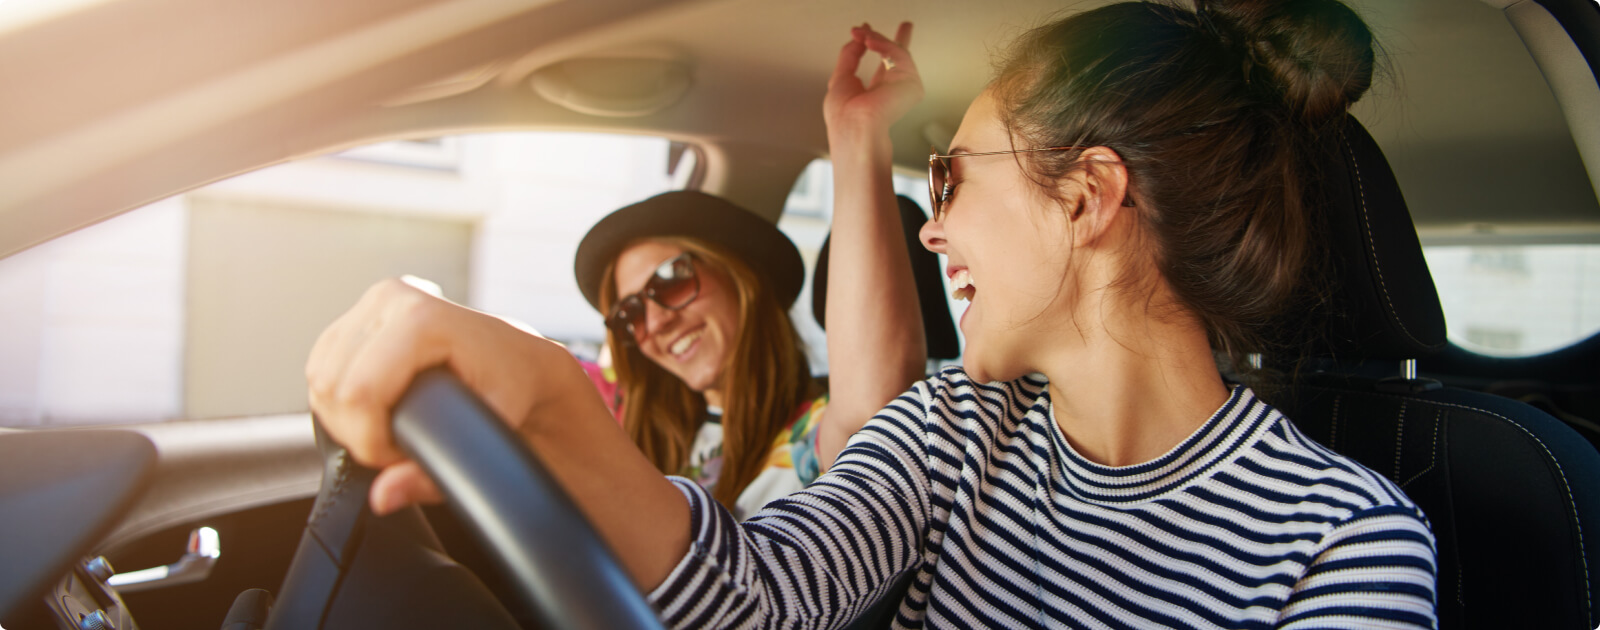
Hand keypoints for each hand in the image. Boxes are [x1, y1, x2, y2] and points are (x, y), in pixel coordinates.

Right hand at [305, 277, 560, 513]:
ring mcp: (372, 302)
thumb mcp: (489, 431)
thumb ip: (434, 473)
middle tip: (403, 446)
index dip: (371, 439)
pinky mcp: (358, 316)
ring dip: (346, 418)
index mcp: (421, 317)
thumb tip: (384, 496)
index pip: (357, 392)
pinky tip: (379, 409)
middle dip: (358, 432)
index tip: (404, 454)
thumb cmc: (515, 388)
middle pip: (331, 386)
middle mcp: (391, 299)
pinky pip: (320, 367)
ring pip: (317, 377)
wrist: (525, 359)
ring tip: (396, 428)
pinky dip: (340, 400)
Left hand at [824, 22, 921, 137]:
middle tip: (869, 26)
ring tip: (863, 34)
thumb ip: (850, 56)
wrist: (854, 127)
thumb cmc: (844, 116)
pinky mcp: (912, 84)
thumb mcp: (841, 78)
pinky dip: (884, 46)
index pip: (885, 64)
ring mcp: (904, 87)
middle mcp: (893, 89)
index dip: (880, 45)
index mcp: (877, 91)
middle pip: (900, 57)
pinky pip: (899, 55)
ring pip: (896, 52)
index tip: (868, 31)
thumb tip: (859, 37)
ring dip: (877, 40)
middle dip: (890, 39)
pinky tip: (870, 43)